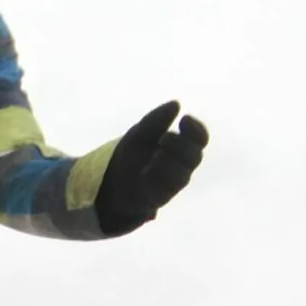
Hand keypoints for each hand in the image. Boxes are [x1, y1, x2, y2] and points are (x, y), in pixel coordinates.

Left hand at [94, 102, 206, 235]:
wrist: (105, 182)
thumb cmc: (129, 156)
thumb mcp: (139, 134)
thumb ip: (156, 120)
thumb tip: (176, 103)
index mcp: (180, 150)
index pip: (199, 140)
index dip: (197, 130)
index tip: (185, 119)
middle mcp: (179, 170)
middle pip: (194, 158)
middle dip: (181, 146)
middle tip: (164, 138)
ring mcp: (169, 187)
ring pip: (181, 177)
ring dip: (170, 163)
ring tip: (156, 153)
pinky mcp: (155, 201)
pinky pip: (163, 192)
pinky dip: (158, 179)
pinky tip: (149, 169)